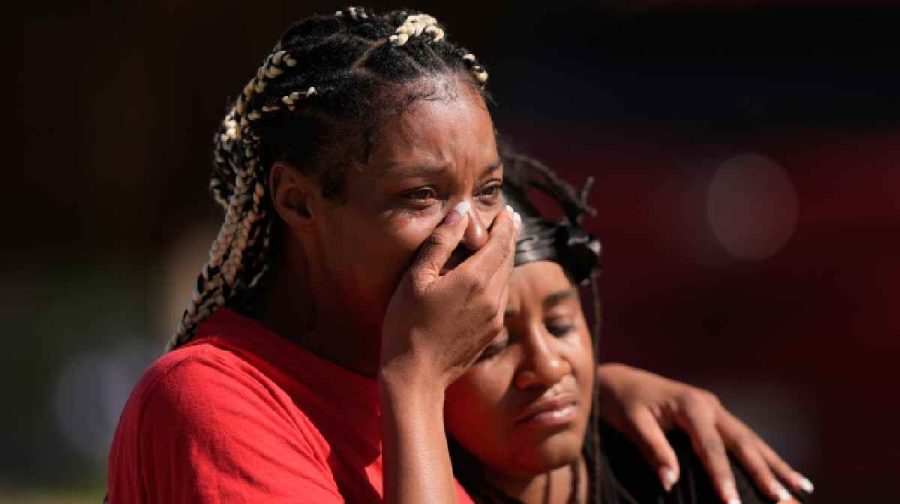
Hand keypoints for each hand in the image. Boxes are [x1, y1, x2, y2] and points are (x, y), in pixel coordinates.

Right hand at [379, 203, 519, 503]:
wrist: (416, 376)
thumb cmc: (406, 324)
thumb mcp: (417, 278)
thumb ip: (441, 241)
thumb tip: (462, 211)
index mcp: (475, 278)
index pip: (500, 241)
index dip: (504, 223)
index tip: (506, 209)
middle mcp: (492, 296)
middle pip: (508, 258)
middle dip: (509, 236)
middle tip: (509, 218)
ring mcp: (494, 317)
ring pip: (507, 278)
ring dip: (505, 258)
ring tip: (501, 243)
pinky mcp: (491, 332)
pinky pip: (501, 297)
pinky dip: (500, 279)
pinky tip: (490, 277)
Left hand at [596, 364, 813, 502]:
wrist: (617, 379)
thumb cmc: (621, 402)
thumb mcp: (631, 423)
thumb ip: (653, 449)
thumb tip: (670, 481)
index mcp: (690, 405)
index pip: (711, 448)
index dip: (723, 477)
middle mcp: (709, 404)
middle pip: (742, 443)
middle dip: (764, 473)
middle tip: (782, 500)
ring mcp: (715, 408)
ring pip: (751, 440)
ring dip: (776, 465)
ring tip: (802, 490)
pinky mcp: (715, 415)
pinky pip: (744, 438)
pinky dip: (765, 456)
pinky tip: (785, 472)